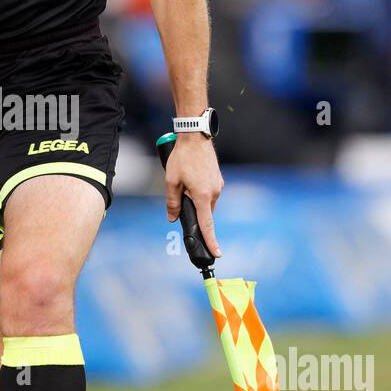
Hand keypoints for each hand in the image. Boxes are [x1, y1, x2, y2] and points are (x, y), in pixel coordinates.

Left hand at [165, 133, 223, 257]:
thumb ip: (172, 203)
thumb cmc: (182, 158)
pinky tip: (192, 179)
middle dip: (194, 210)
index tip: (217, 253)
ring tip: (185, 182)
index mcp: (202, 196)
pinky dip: (201, 192)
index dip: (211, 240)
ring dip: (196, 199)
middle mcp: (214, 192)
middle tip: (181, 193)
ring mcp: (218, 185)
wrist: (195, 137)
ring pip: (207, 203)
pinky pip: (210, 193)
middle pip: (205, 213)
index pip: (207, 224)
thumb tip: (172, 218)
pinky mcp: (218, 179)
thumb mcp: (171, 181)